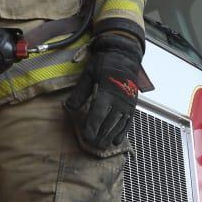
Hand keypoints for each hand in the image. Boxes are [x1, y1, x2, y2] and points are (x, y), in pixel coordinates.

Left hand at [64, 29, 143, 156]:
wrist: (124, 54)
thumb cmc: (104, 63)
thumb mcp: (89, 74)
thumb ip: (80, 92)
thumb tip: (68, 107)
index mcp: (107, 91)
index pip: (98, 114)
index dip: (92, 127)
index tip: (85, 136)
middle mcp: (119, 100)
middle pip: (109, 123)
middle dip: (99, 135)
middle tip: (91, 145)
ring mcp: (128, 103)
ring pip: (119, 125)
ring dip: (109, 137)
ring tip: (101, 146)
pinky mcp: (133, 105)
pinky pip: (128, 122)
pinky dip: (122, 132)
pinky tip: (116, 141)